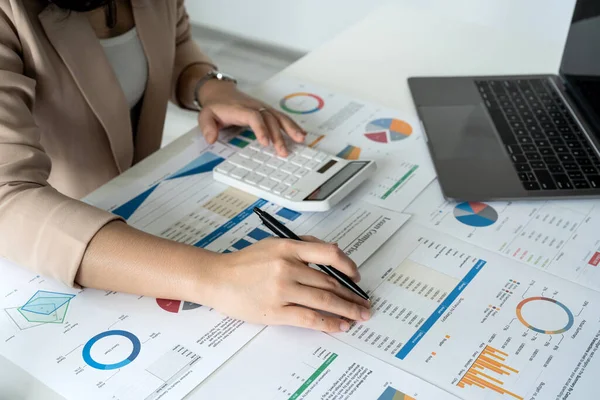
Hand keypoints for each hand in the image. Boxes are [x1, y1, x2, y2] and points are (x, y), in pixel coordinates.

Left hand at [197, 81, 305, 156]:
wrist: (220, 92)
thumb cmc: (215, 107)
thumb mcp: (205, 115)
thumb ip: (207, 127)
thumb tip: (211, 139)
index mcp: (240, 109)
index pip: (253, 116)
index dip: (261, 128)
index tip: (265, 143)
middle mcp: (254, 107)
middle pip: (269, 119)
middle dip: (278, 135)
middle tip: (283, 151)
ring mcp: (262, 108)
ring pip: (279, 117)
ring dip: (290, 128)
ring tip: (301, 139)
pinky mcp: (267, 111)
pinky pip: (281, 117)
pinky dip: (292, 125)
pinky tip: (301, 134)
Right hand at [205, 237, 370, 332]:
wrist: (217, 278)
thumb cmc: (244, 263)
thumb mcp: (273, 244)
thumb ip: (301, 247)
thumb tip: (331, 254)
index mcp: (289, 248)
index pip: (329, 253)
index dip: (348, 266)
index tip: (356, 276)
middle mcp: (287, 266)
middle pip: (330, 281)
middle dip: (351, 294)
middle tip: (364, 303)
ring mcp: (282, 289)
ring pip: (324, 300)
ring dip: (346, 309)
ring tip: (359, 315)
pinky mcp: (276, 310)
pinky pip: (309, 317)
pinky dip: (328, 323)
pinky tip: (339, 326)